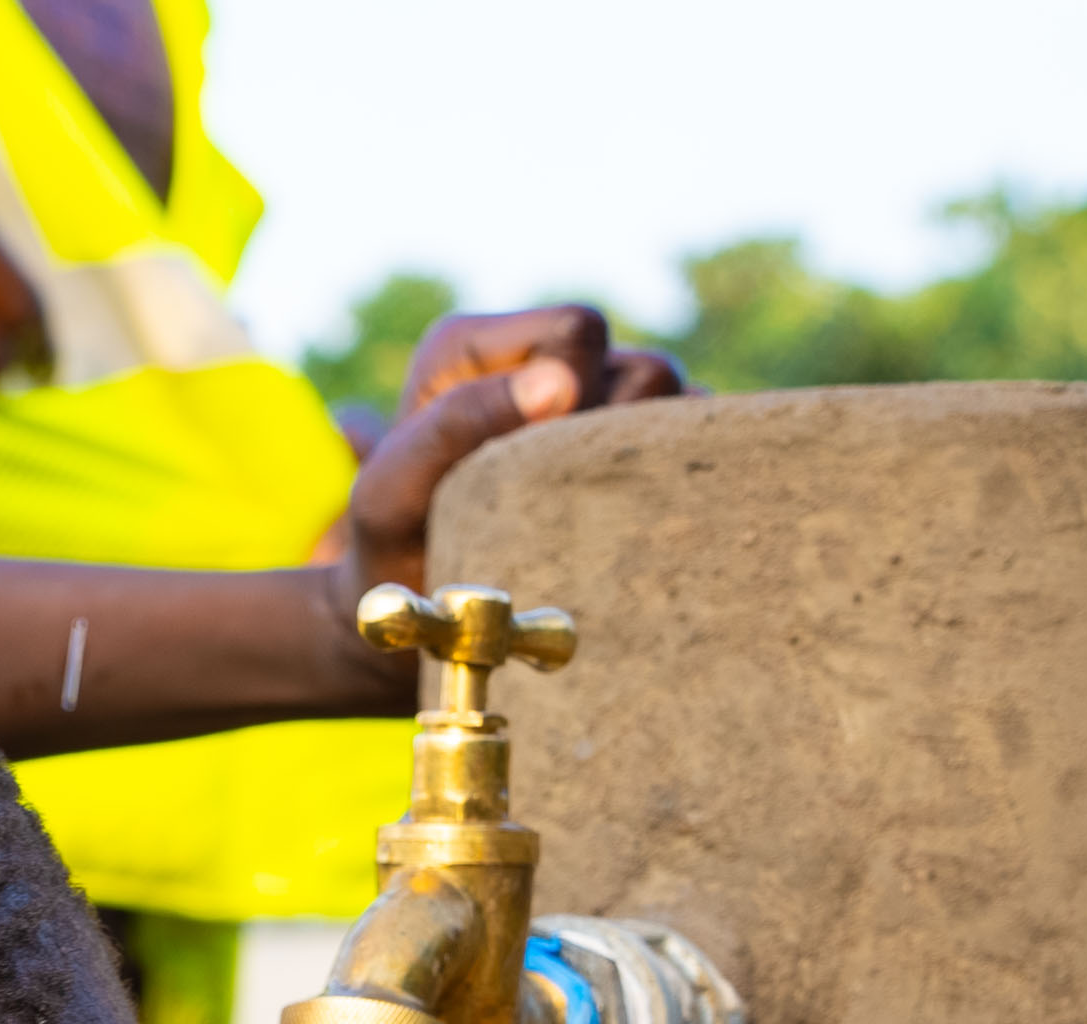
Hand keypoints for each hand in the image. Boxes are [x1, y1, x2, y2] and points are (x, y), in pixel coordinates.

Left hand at [334, 307, 694, 608]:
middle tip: (555, 505)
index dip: (571, 394)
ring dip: (644, 472)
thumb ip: (459, 423)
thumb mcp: (393, 493)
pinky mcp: (634, 460)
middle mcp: (545, 366)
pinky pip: (696, 459)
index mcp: (475, 348)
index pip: (579, 331)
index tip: (523, 466)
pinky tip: (628, 534)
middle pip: (647, 372)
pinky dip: (674, 494)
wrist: (423, 629)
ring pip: (681, 416)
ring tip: (584, 525)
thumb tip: (563, 383)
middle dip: (613, 439)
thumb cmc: (391, 555)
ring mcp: (595, 413)